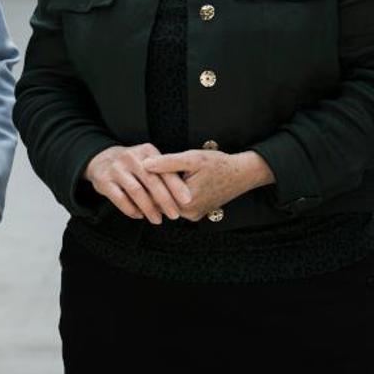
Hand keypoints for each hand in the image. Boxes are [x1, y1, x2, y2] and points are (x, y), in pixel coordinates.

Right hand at [84, 143, 192, 222]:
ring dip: (149, 208)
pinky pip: (120, 198)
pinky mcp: (104, 181)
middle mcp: (130, 157)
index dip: (176, 186)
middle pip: (151, 181)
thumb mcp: (148, 161)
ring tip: (158, 220)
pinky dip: (131, 209)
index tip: (187, 200)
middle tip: (174, 215)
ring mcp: (116, 169)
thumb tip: (183, 196)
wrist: (101, 160)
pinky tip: (139, 216)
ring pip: (136, 191)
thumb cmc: (133, 165)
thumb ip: (164, 173)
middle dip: (165, 200)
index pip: (164, 169)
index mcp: (146, 151)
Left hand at [145, 149, 274, 221]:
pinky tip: (165, 182)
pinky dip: (170, 195)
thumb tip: (144, 164)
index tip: (131, 174)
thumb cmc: (218, 164)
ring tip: (147, 177)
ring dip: (160, 192)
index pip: (154, 197)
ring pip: (168, 204)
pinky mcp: (198, 213)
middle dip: (149, 189)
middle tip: (135, 175)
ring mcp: (194, 215)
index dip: (142, 185)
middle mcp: (189, 213)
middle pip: (160, 203)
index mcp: (185, 202)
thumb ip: (167, 162)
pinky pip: (178, 205)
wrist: (242, 173)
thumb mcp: (191, 158)